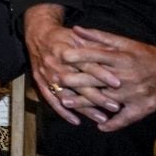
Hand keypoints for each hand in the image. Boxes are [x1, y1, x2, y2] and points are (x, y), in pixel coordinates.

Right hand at [23, 6, 120, 125]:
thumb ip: (94, 46)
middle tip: (115, 107)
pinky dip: (63, 112)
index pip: (86, 65)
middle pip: (77, 84)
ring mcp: (45, 75)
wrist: (36, 34)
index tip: (118, 84)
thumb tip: (115, 54)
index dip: (102, 74)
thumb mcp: (78, 36)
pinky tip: (76, 121)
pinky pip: (51, 100)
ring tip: (102, 118)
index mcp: (64, 51)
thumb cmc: (62, 36)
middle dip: (97, 97)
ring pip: (66, 95)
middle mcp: (53, 64)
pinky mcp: (39, 82)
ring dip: (84, 109)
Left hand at [67, 27, 155, 130]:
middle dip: (76, 80)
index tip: (60, 55)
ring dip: (85, 103)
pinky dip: (114, 124)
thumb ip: (100, 37)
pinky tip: (100, 126)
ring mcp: (135, 93)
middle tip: (56, 81)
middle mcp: (127, 76)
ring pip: (106, 99)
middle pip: (97, 79)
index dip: (78, 55)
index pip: (97, 55)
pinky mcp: (144, 107)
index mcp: (123, 58)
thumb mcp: (126, 43)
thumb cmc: (148, 55)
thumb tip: (76, 29)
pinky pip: (127, 118)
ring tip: (66, 103)